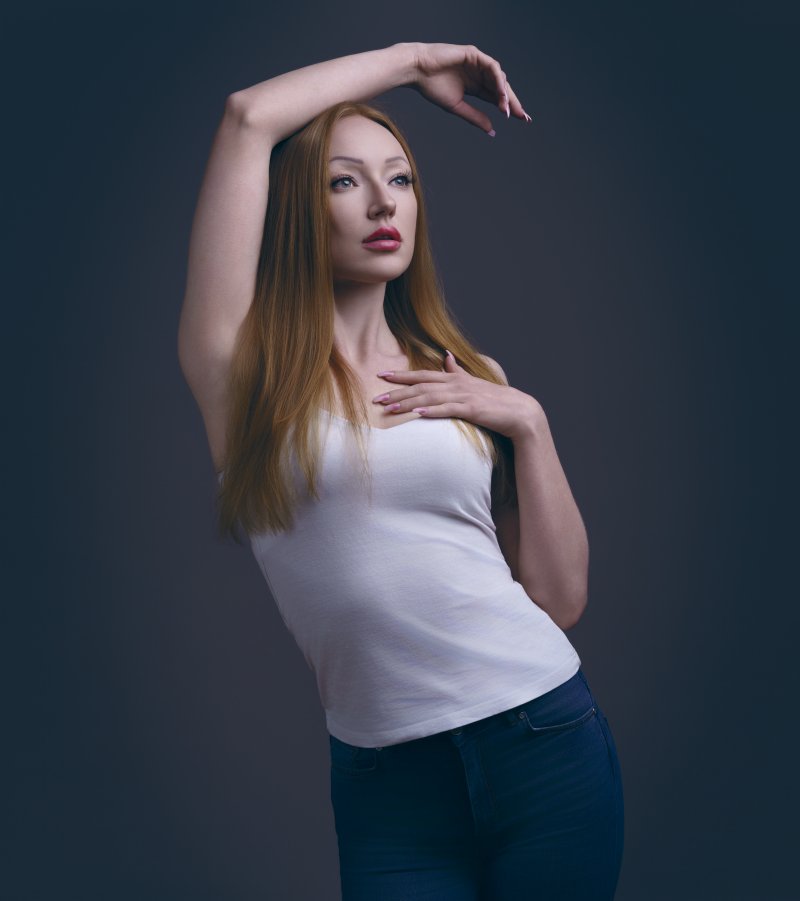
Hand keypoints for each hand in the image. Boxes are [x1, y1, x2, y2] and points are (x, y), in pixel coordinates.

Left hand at [372, 350, 541, 440]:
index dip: (401, 375)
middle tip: (377, 398)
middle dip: (397, 391)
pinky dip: (432, 410)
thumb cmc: (495, 400)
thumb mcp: (473, 382)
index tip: (381, 376)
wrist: (520, 412)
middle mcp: (456, 384)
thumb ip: (457, 371)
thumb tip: (447, 357)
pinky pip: (448, 409)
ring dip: (408, 403)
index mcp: (454, 379)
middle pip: (421, 386)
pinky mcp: (472, 409)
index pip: (422, 375)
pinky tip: (418, 413)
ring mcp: (464, 396)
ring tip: (390, 409)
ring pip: (430, 397)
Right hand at [407, 42, 531, 133]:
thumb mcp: (457, 107)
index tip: (521, 120)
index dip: (508, 108)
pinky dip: (498, 80)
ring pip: (499, 78)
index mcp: (475, 86)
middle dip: (513, 102)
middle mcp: (479, 74)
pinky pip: (492, 67)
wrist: (417, 70)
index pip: (496, 98)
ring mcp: (478, 63)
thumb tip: (492, 130)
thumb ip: (475, 117)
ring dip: (505, 94)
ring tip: (507, 110)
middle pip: (501, 89)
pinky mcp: (474, 54)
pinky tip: (501, 94)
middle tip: (523, 117)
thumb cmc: (432, 87)